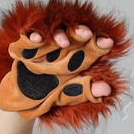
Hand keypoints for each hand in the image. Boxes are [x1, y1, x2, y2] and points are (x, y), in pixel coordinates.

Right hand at [0, 0, 130, 131]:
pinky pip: (29, 38)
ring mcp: (44, 46)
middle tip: (88, 34)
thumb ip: (87, 91)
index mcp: (77, 58)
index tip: (108, 43)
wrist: (25, 102)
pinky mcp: (26, 47)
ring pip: (53, 32)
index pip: (91, 47)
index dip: (99, 43)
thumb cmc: (50, 93)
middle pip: (73, 34)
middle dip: (81, 32)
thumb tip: (107, 89)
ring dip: (59, 34)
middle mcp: (62, 48)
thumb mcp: (70, 94)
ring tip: (64, 42)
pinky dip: (32, 38)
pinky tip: (37, 39)